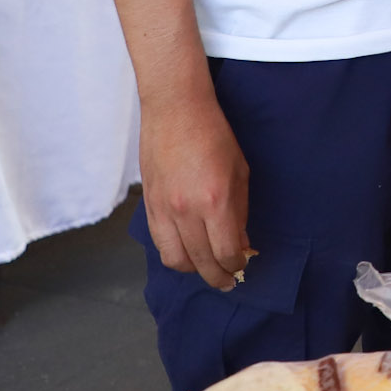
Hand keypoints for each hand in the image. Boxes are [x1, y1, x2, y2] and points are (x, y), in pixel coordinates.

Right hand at [140, 94, 252, 289]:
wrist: (175, 110)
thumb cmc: (214, 135)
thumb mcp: (240, 172)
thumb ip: (240, 212)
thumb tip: (240, 243)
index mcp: (215, 201)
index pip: (225, 253)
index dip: (236, 265)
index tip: (242, 265)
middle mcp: (187, 211)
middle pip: (201, 263)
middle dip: (218, 277)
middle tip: (227, 281)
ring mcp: (164, 210)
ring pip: (175, 260)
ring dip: (193, 270)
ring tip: (205, 269)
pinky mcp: (148, 206)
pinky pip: (159, 243)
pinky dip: (174, 254)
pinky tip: (186, 251)